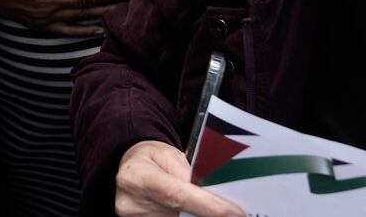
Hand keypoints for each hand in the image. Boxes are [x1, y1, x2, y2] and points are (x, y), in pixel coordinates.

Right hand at [115, 141, 244, 216]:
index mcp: (137, 176)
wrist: (131, 168)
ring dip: (197, 216)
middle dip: (207, 214)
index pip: (178, 195)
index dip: (209, 206)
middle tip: (232, 212)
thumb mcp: (170, 156)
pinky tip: (196, 212)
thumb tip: (217, 197)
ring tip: (212, 209)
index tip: (235, 213)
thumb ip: (190, 175)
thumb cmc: (153, 159)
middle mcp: (131, 201)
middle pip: (179, 215)